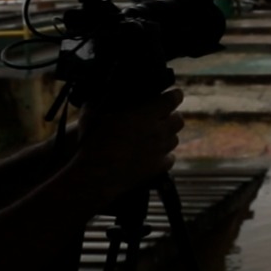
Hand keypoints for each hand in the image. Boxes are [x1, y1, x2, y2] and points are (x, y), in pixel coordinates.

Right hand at [66, 87, 184, 200]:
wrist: (94, 176)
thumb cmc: (92, 143)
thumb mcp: (93, 115)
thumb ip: (103, 102)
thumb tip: (104, 95)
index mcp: (145, 114)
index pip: (172, 99)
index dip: (175, 95)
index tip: (175, 94)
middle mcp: (157, 132)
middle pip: (178, 120)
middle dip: (172, 116)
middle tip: (164, 116)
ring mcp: (159, 151)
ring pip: (175, 139)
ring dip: (168, 135)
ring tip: (157, 135)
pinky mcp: (157, 169)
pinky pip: (170, 158)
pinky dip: (164, 155)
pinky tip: (154, 154)